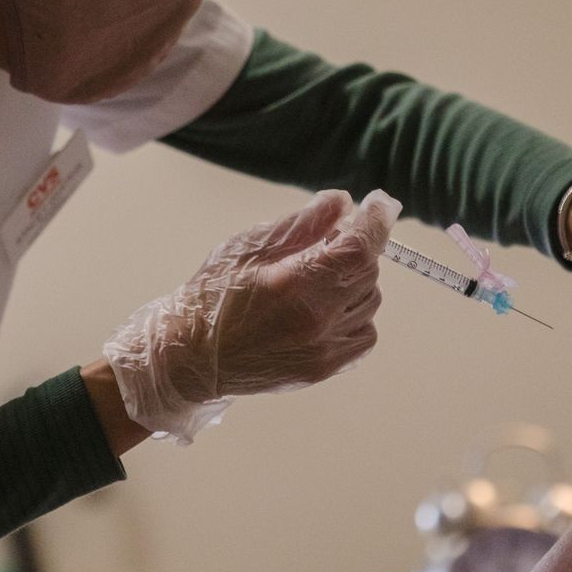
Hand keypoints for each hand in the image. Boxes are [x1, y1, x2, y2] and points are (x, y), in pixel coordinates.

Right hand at [104, 189, 401, 440]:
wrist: (191, 356)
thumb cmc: (213, 295)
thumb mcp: (248, 247)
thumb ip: (301, 224)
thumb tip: (343, 202)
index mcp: (295, 285)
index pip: (359, 249)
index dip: (375, 221)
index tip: (379, 203)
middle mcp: (316, 321)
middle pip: (368, 272)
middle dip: (353, 250)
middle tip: (324, 243)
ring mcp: (323, 350)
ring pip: (369, 302)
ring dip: (353, 282)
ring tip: (315, 279)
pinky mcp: (324, 368)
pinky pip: (364, 333)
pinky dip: (353, 315)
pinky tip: (323, 308)